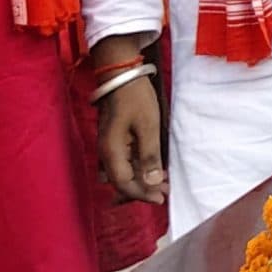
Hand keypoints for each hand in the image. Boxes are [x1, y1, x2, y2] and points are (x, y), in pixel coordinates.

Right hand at [97, 72, 166, 205]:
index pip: (124, 184)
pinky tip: (152, 167)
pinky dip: (137, 168)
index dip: (142, 194)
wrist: (122, 73)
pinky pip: (123, 162)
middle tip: (165, 191)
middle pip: (121, 182)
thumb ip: (150, 156)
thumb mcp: (148, 125)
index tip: (161, 198)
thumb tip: (153, 184)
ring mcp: (108, 146)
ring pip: (123, 172)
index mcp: (111, 151)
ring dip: (141, 180)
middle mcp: (106, 153)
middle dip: (142, 190)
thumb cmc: (135, 97)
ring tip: (163, 182)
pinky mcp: (114, 139)